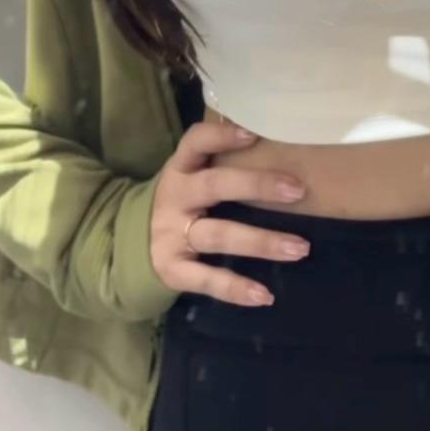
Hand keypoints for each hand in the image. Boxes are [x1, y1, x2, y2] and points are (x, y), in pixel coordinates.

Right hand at [149, 121, 310, 306]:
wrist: (130, 244)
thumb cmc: (181, 201)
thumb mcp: (190, 175)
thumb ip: (220, 161)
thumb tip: (277, 142)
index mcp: (181, 169)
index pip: (196, 143)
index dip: (221, 136)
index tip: (254, 135)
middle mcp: (175, 198)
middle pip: (215, 186)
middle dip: (257, 185)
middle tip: (298, 189)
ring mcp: (171, 235)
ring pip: (219, 235)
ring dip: (261, 242)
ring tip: (299, 248)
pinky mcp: (172, 270)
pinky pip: (207, 279)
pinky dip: (236, 288)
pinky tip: (266, 295)